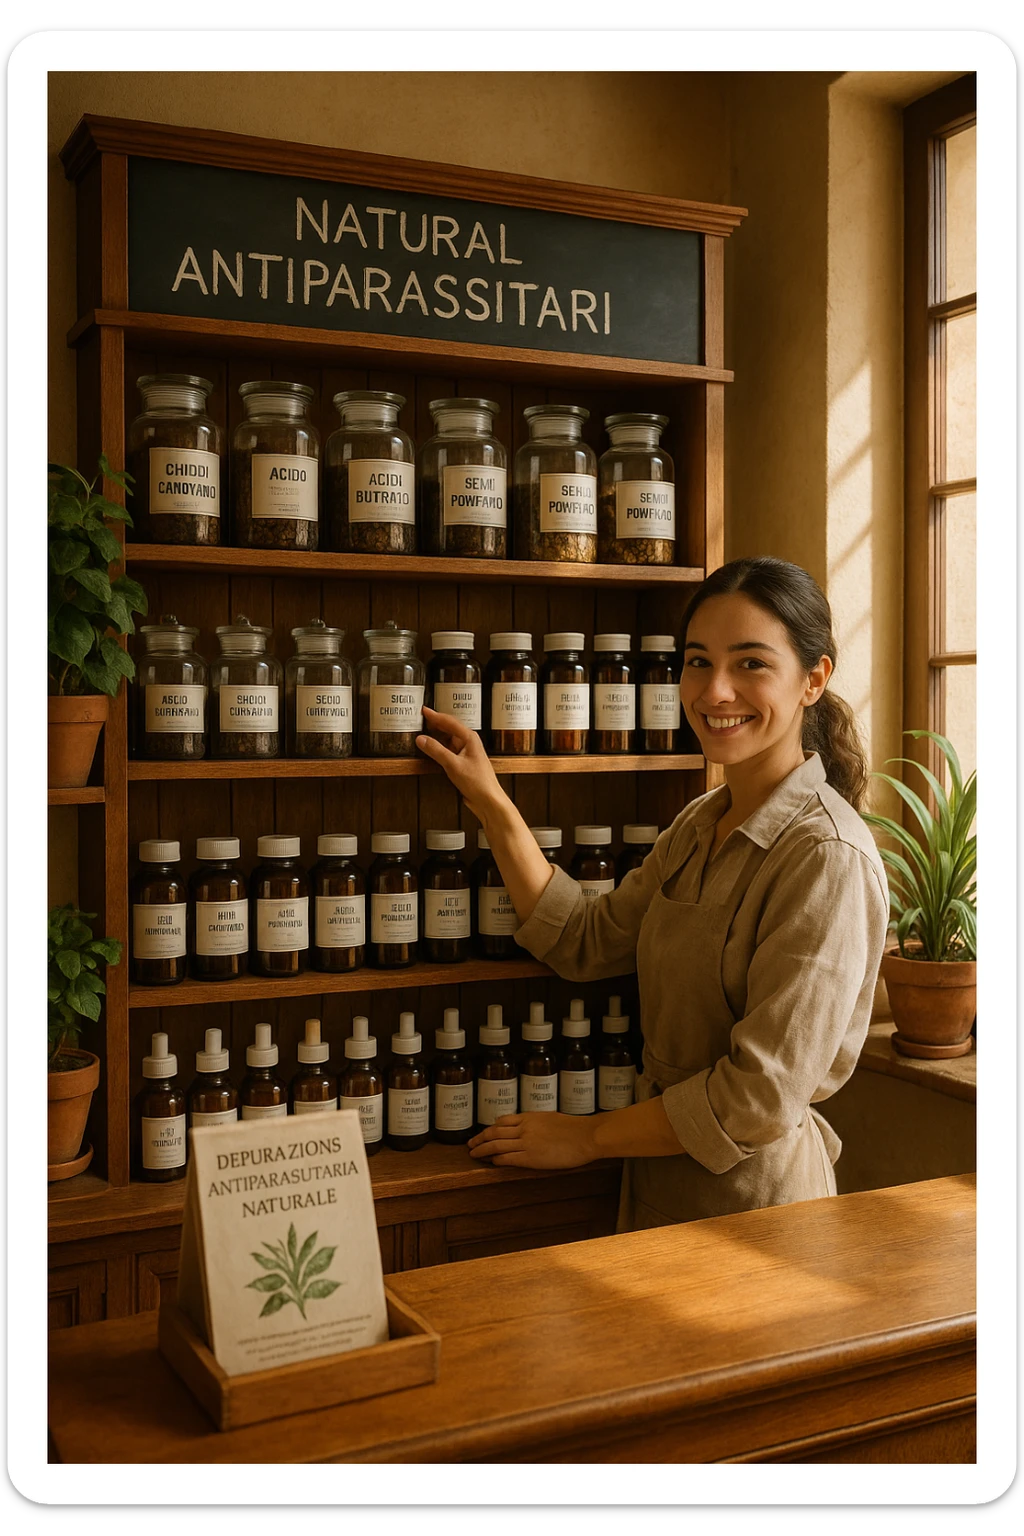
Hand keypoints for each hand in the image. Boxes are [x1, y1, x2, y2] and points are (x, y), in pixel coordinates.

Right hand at [416, 706, 503, 821]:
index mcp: (469, 738)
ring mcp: (465, 753)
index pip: (449, 721)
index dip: (434, 715)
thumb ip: (436, 750)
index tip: (423, 710)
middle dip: (434, 724)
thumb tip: (421, 739)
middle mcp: (468, 743)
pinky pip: (447, 751)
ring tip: (422, 732)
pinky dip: (438, 748)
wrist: (488, 799)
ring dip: (435, 737)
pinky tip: (430, 750)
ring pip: (447, 740)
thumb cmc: (478, 782)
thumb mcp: (453, 764)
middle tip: (420, 719)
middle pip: (448, 728)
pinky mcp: (462, 763)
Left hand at [468, 1112, 596, 1169]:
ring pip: (496, 1145)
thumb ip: (537, 1122)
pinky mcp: (531, 1157)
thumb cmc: (575, 1128)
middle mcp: (524, 1128)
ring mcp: (526, 1143)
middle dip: (479, 1138)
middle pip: (494, 1132)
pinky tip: (492, 1162)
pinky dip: (497, 1160)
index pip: (502, 1121)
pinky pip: (508, 1158)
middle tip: (470, 1144)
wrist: (586, 1136)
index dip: (490, 1128)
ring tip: (474, 1154)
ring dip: (482, 1150)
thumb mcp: (551, 1118)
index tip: (484, 1133)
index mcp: (529, 1117)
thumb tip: (531, 1126)